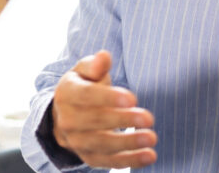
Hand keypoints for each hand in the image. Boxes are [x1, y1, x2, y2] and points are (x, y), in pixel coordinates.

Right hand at [51, 50, 157, 168]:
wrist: (67, 113)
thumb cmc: (84, 85)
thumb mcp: (86, 70)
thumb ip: (95, 64)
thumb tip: (104, 56)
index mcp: (66, 93)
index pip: (86, 96)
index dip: (108, 97)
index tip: (133, 99)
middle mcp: (67, 120)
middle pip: (95, 121)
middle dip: (123, 120)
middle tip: (148, 118)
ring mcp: (76, 141)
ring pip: (102, 145)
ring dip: (128, 143)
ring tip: (152, 138)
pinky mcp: (88, 156)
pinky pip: (108, 162)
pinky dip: (129, 160)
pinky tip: (149, 156)